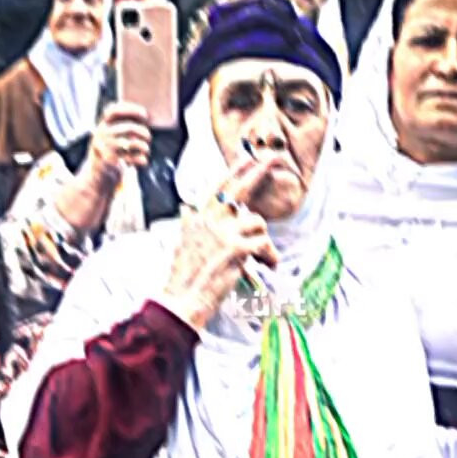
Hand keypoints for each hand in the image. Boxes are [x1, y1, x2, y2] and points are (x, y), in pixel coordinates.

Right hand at [84, 101, 151, 192]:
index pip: (114, 111)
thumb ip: (125, 127)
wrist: (97, 175)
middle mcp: (102, 134)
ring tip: (146, 150)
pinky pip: (132, 158)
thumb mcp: (113, 137)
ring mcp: (105, 147)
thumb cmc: (112, 152)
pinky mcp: (110, 160)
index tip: (145, 114)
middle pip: (128, 128)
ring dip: (144, 147)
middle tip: (148, 138)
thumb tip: (146, 118)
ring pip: (132, 143)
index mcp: (103, 125)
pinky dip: (142, 159)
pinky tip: (144, 160)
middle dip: (143, 132)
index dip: (130, 109)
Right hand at [164, 156, 279, 330]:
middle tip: (275, 158)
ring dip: (265, 241)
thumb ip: (189, 223)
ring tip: (264, 258)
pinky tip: (269, 265)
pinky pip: (263, 242)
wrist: (181, 300)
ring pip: (257, 222)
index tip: (248, 156)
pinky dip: (270, 255)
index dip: (235, 171)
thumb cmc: (185, 276)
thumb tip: (187, 208)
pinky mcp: (235, 248)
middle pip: (239, 189)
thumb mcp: (182, 243)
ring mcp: (222, 233)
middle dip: (259, 171)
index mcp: (198, 218)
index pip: (218, 187)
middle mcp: (209, 220)